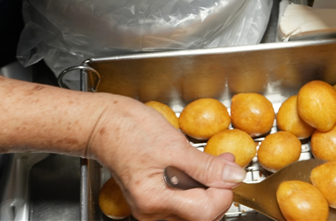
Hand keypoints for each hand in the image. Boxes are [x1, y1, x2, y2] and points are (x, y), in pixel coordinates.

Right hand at [87, 97, 244, 220]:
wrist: (101, 123)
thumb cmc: (128, 130)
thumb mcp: (174, 145)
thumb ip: (206, 166)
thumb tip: (233, 176)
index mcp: (154, 200)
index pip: (204, 212)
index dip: (224, 193)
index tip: (231, 172)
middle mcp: (151, 211)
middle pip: (200, 215)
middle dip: (218, 190)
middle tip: (226, 163)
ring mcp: (150, 206)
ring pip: (192, 210)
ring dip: (208, 188)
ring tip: (214, 162)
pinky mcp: (151, 197)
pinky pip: (181, 200)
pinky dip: (195, 186)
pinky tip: (198, 167)